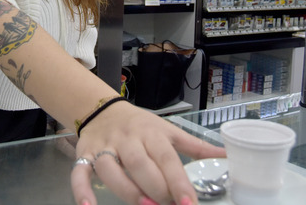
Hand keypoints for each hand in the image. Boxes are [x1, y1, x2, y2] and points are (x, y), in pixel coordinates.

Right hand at [70, 101, 225, 204]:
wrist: (103, 109)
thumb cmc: (141, 125)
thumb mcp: (170, 131)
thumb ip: (196, 147)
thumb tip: (227, 155)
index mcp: (152, 132)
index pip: (167, 158)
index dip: (178, 182)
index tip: (189, 203)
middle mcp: (128, 139)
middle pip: (140, 164)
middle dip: (156, 188)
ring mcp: (104, 147)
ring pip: (111, 169)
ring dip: (127, 190)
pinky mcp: (84, 155)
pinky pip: (79, 173)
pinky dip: (81, 190)